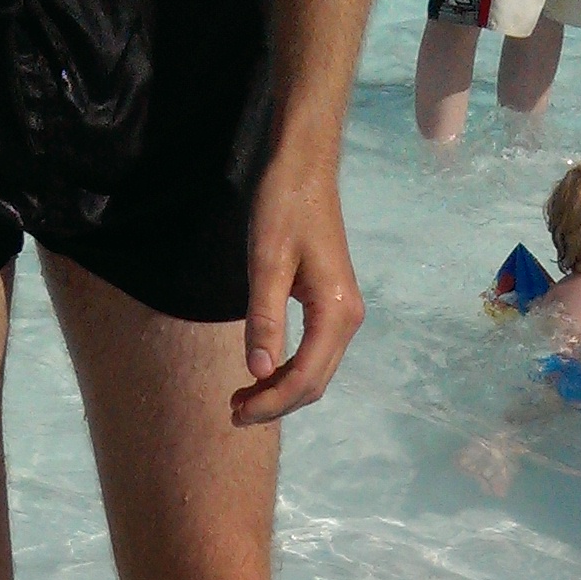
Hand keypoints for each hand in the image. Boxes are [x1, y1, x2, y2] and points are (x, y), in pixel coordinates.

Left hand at [232, 140, 364, 427]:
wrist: (306, 167)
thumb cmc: (284, 206)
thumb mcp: (267, 262)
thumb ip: (264, 319)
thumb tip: (258, 372)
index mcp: (336, 313)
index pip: (304, 377)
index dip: (270, 402)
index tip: (235, 412)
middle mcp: (347, 320)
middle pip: (314, 383)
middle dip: (275, 404)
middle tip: (233, 412)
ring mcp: (343, 314)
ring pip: (315, 373)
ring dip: (280, 391)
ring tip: (241, 398)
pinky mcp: (332, 306)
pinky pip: (314, 354)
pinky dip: (288, 371)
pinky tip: (261, 373)